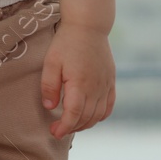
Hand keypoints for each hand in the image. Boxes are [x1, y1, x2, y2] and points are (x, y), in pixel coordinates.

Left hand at [40, 23, 115, 138]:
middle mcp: (96, 88)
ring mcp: (106, 85)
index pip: (73, 115)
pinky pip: (109, 106)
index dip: (64, 127)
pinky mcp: (111, 81)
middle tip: (58, 130)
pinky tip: (90, 117)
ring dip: (85, 124)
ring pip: (98, 115)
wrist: (89, 26)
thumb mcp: (51, 62)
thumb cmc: (66, 42)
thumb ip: (49, 86)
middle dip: (72, 127)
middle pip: (86, 118)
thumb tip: (50, 107)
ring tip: (71, 124)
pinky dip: (100, 116)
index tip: (54, 132)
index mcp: (80, 84)